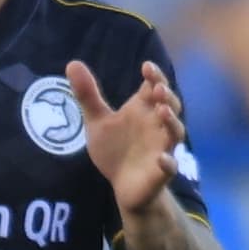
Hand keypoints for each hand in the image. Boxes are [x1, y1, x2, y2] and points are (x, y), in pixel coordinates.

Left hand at [72, 59, 187, 216]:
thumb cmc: (115, 149)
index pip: (154, 87)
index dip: (155, 76)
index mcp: (144, 110)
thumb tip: (72, 63)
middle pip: (170, 105)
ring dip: (172, 121)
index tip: (146, 67)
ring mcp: (162, 147)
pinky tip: (161, 158)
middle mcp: (157, 125)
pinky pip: (170, 166)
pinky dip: (168, 162)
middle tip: (157, 87)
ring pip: (175, 132)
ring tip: (163, 111)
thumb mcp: (97, 121)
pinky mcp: (162, 172)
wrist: (122, 186)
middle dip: (166, 95)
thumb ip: (88, 95)